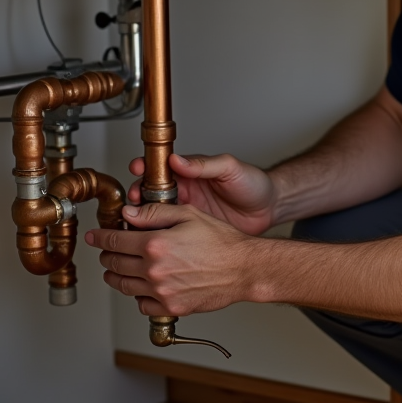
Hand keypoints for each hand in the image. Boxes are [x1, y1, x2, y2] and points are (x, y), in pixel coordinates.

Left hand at [86, 203, 256, 316]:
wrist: (244, 269)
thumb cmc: (223, 241)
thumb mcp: (189, 215)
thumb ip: (155, 213)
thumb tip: (129, 214)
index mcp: (155, 244)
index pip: (114, 241)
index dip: (101, 237)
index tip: (95, 237)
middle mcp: (154, 270)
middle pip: (115, 264)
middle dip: (107, 256)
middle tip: (108, 251)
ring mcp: (161, 292)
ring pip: (124, 286)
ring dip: (117, 276)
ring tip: (119, 269)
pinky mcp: (171, 307)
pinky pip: (142, 305)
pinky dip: (138, 296)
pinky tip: (144, 286)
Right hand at [128, 153, 275, 235]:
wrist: (269, 209)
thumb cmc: (252, 184)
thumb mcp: (230, 168)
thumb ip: (204, 164)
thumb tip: (177, 160)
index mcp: (189, 174)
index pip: (159, 169)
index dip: (144, 169)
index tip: (136, 170)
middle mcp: (183, 194)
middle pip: (148, 195)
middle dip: (135, 197)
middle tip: (132, 201)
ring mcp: (185, 215)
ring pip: (154, 217)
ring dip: (141, 220)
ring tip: (135, 223)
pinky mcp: (191, 234)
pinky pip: (169, 236)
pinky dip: (157, 239)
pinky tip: (150, 242)